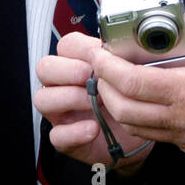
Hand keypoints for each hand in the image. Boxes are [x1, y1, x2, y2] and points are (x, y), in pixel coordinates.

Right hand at [35, 33, 152, 170]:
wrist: (141, 131)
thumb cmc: (132, 98)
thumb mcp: (130, 75)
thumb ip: (122, 59)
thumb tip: (125, 47)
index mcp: (78, 64)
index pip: (65, 46)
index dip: (79, 49)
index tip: (100, 56)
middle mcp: (64, 85)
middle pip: (45, 68)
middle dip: (69, 71)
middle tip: (93, 78)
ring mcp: (61, 112)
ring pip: (43, 99)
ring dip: (70, 98)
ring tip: (96, 103)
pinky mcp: (66, 138)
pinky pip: (56, 135)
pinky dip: (74, 132)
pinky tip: (94, 128)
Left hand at [86, 12, 184, 171]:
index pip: (132, 83)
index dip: (107, 68)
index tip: (98, 55)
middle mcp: (181, 118)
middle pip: (123, 110)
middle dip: (104, 89)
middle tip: (102, 70)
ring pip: (135, 127)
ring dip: (118, 107)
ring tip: (116, 85)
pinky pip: (156, 135)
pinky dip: (141, 119)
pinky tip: (145, 102)